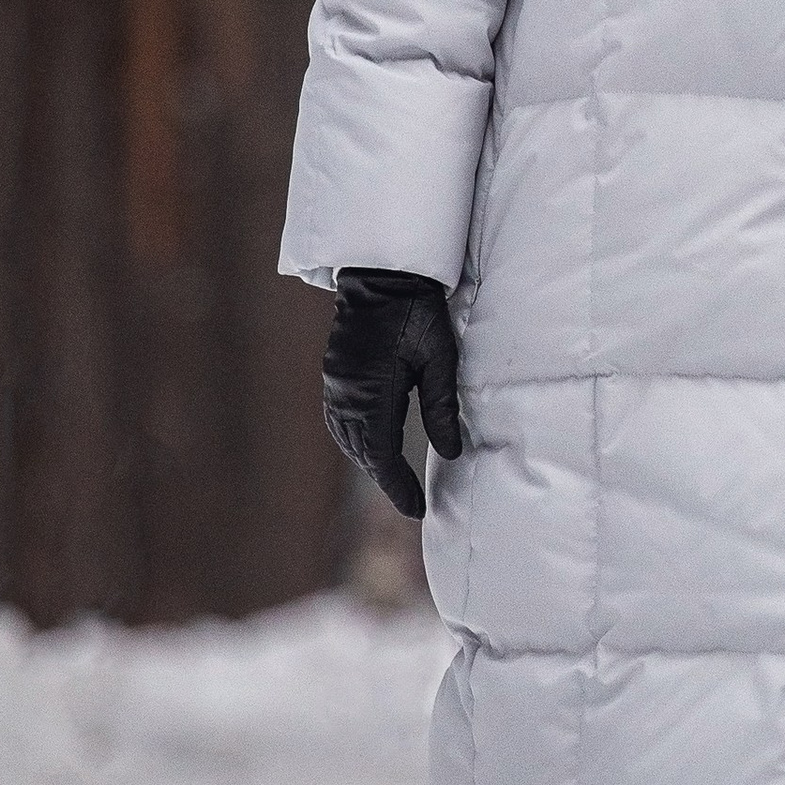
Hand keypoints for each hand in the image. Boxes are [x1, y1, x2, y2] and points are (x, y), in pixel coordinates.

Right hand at [323, 271, 461, 520]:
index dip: (398, 486)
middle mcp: (347, 394)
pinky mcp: (333, 374)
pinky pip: (339, 420)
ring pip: (347, 439)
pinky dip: (355, 441)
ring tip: (395, 482)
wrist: (382, 275)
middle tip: (411, 502)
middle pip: (363, 452)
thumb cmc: (418, 313)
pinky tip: (370, 447)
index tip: (417, 509)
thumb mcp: (440, 359)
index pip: (382, 455)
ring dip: (369, 462)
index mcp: (373, 392)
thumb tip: (451, 453)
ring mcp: (336, 384)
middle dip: (386, 480)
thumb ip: (443, 407)